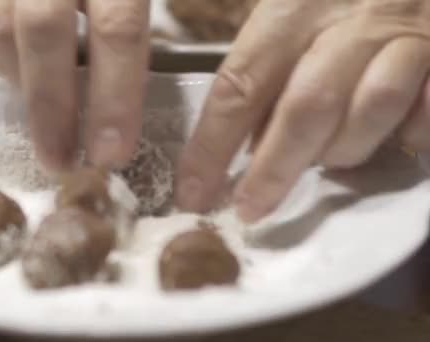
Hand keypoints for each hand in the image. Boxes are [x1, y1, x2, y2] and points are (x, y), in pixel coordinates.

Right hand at [0, 0, 149, 171]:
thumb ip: (131, 25)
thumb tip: (138, 98)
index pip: (118, 28)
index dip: (115, 97)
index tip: (112, 154)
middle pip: (44, 31)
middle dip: (51, 106)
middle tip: (60, 161)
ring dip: (18, 79)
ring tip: (41, 110)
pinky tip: (11, 65)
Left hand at [176, 0, 429, 220]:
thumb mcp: (290, 9)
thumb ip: (265, 66)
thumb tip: (245, 143)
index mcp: (294, 7)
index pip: (241, 85)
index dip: (212, 146)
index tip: (194, 191)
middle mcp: (350, 21)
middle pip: (306, 107)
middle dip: (275, 169)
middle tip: (250, 209)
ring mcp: (407, 37)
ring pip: (373, 109)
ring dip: (342, 150)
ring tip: (326, 161)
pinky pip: (428, 112)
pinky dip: (409, 135)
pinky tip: (395, 139)